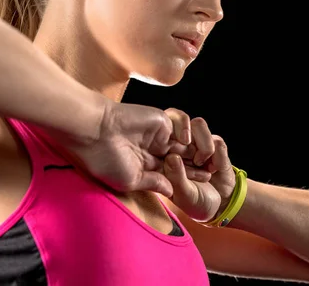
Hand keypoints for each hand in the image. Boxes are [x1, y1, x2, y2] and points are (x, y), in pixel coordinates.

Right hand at [40, 99, 210, 196]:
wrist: (94, 132)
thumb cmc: (106, 160)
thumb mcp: (131, 180)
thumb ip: (153, 184)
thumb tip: (172, 190)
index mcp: (145, 164)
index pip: (172, 172)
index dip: (188, 178)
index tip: (204, 187)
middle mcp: (153, 148)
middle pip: (182, 157)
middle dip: (197, 164)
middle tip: (214, 172)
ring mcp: (158, 133)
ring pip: (185, 141)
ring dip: (197, 149)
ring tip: (205, 159)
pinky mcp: (160, 119)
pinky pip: (181, 123)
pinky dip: (186, 131)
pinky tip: (184, 141)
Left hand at [162, 118, 236, 221]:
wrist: (221, 204)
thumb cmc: (195, 201)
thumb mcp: (183, 195)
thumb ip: (177, 178)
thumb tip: (172, 157)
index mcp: (165, 153)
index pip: (160, 129)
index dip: (166, 132)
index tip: (175, 146)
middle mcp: (181, 143)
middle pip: (179, 118)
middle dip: (185, 135)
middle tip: (190, 155)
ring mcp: (199, 142)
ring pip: (199, 124)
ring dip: (202, 145)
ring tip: (201, 163)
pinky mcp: (217, 146)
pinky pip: (217, 141)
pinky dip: (217, 156)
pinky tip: (213, 169)